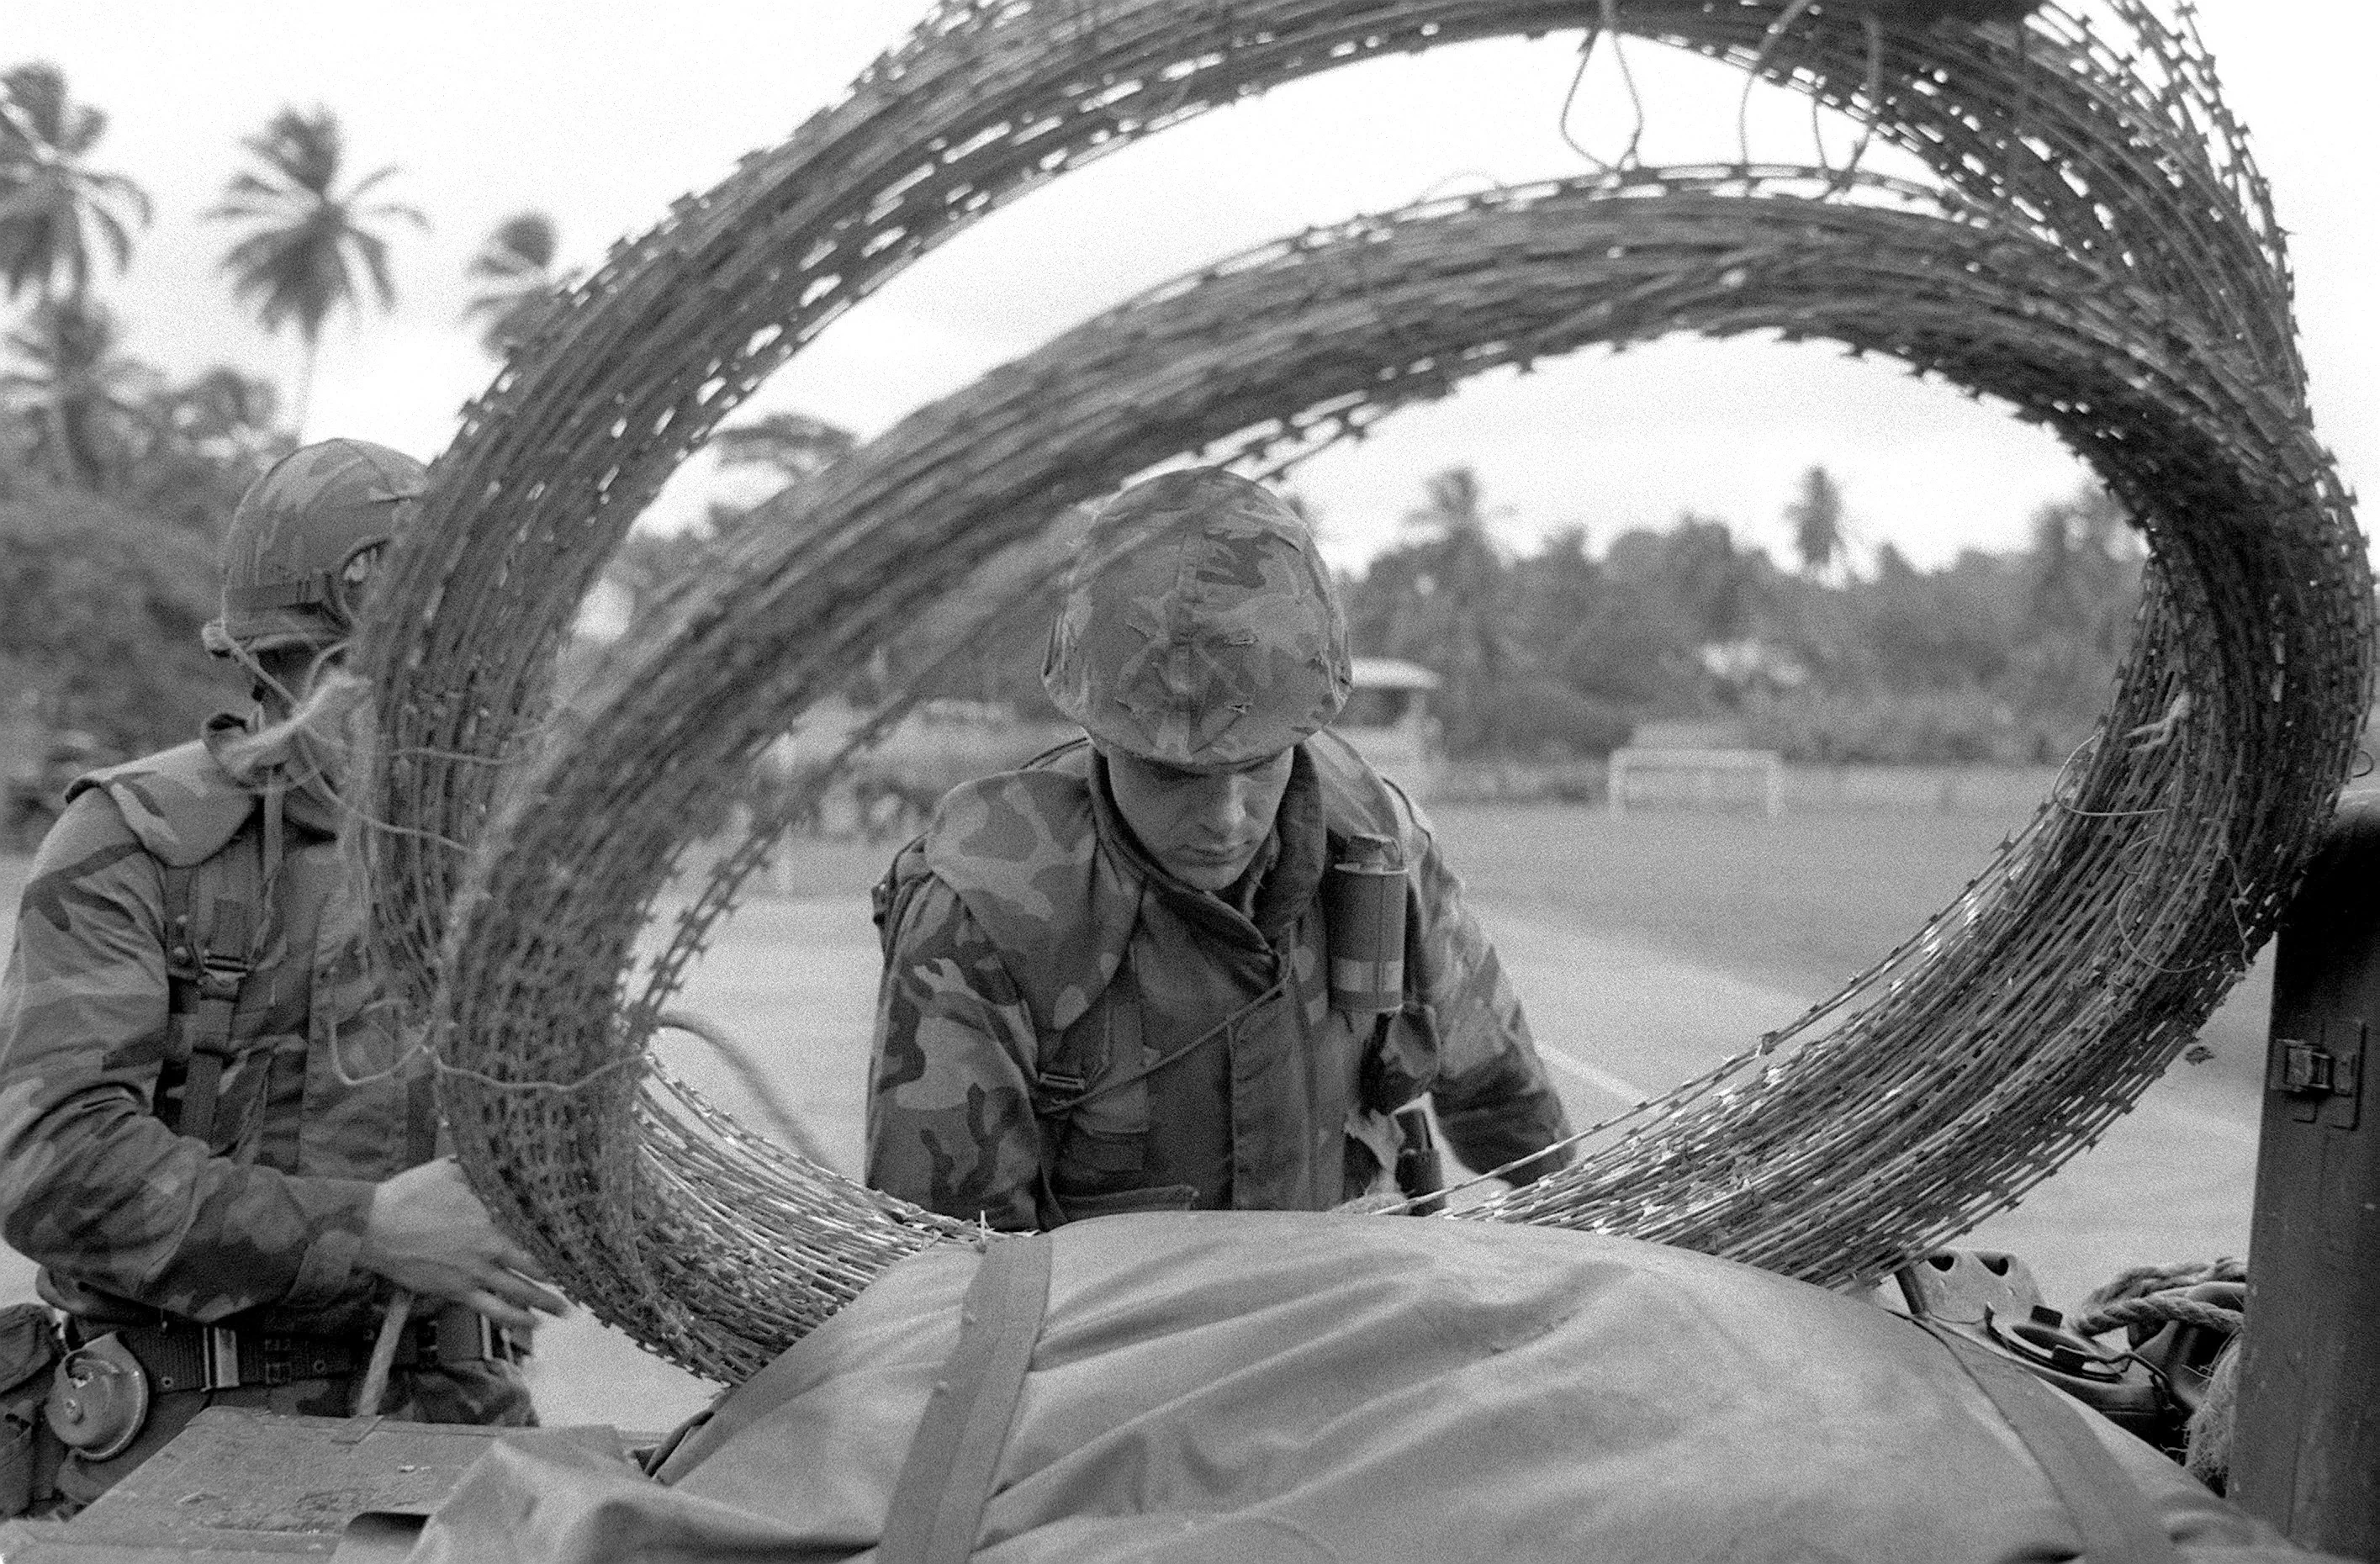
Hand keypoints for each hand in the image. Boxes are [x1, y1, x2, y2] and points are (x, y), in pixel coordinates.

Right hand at [360, 1159, 569, 1335]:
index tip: (582, 1242)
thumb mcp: (449, 1170)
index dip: (560, 1237)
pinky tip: (531, 1322)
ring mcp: (474, 1272)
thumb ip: (479, 1168)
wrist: (373, 1227)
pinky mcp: (456, 1291)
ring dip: (547, 1301)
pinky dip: (514, 1318)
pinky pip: (492, 1309)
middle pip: (536, 1264)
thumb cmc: (409, 1194)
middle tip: (584, 1279)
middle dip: (562, 1273)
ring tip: (567, 1310)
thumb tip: (500, 1154)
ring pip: (520, 1291)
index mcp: (491, 1216)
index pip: (535, 1229)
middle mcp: (488, 1247)